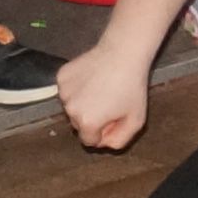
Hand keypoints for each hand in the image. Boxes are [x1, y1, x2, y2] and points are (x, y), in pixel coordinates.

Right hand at [56, 34, 152, 149]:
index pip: (88, 140)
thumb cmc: (132, 87)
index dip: (103, 132)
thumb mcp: (136, 120)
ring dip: (84, 103)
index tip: (113, 119)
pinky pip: (68, 90)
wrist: (123, 53)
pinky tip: (92, 79)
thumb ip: (120, 140)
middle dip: (92, 118)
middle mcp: (70, 109)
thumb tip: (104, 144)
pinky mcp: (61, 76)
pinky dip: (78, 87)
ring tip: (102, 89)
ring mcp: (63, 91)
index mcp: (87, 122)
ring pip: (72, 107)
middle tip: (110, 102)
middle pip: (78, 124)